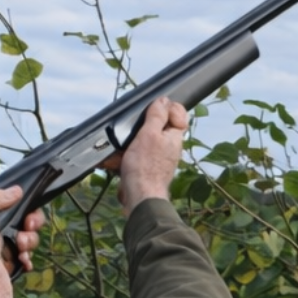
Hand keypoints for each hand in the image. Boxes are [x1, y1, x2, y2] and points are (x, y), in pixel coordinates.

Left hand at [0, 184, 46, 272]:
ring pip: (29, 247)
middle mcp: (7, 232)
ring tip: (20, 248)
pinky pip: (22, 264)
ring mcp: (7, 250)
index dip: (35, 218)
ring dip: (29, 246)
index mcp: (3, 217)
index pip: (28, 215)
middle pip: (31, 232)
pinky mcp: (5, 265)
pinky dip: (27, 262)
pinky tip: (25, 262)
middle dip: (31, 235)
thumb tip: (18, 190)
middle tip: (22, 238)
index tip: (29, 222)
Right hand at [108, 97, 188, 213]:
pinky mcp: (147, 171)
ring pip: (143, 144)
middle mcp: (170, 149)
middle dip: (142, 128)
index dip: (169, 108)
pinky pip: (135, 158)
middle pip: (158, 129)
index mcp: (174, 138)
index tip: (155, 109)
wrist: (140, 197)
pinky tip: (117, 162)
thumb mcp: (148, 134)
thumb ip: (156, 116)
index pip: (180, 115)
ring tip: (122, 151)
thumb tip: (163, 100)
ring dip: (129, 145)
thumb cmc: (145, 168)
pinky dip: (124, 158)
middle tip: (133, 132)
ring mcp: (159, 161)